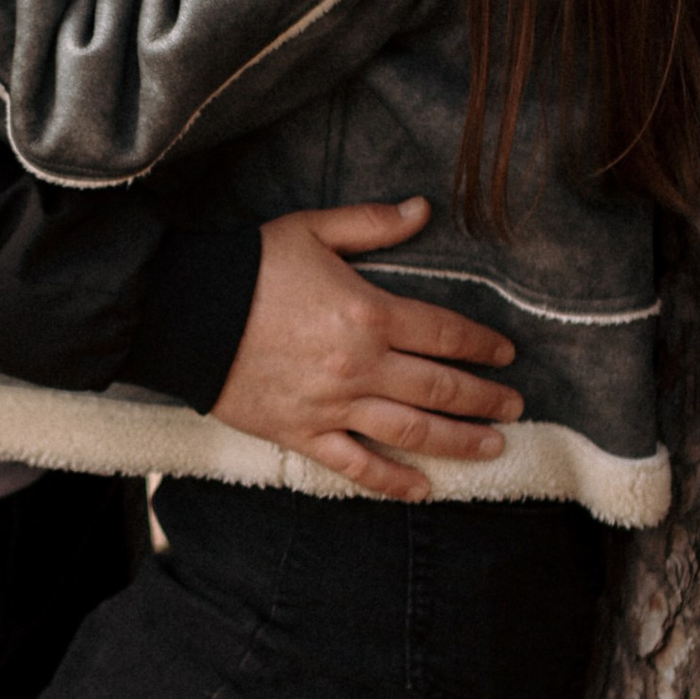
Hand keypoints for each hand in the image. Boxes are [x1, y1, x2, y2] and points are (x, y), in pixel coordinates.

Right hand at [210, 199, 520, 501]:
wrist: (184, 311)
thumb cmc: (248, 266)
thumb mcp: (311, 229)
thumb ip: (372, 224)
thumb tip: (422, 209)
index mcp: (369, 313)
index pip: (445, 334)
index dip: (482, 345)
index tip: (505, 354)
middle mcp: (360, 365)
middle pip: (440, 388)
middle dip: (484, 399)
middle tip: (515, 406)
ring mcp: (333, 405)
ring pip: (411, 432)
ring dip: (459, 442)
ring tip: (494, 447)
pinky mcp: (302, 433)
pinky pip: (356, 465)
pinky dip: (392, 481)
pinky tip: (423, 489)